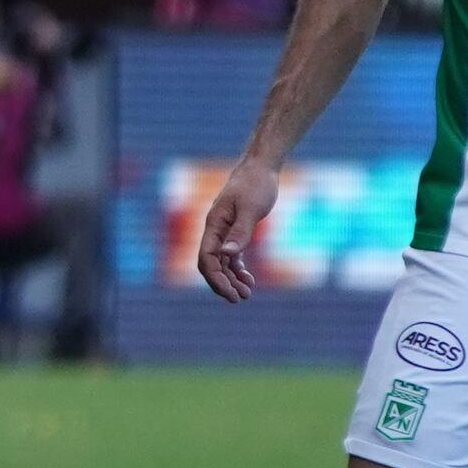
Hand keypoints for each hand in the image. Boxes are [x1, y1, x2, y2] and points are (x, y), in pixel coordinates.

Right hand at [194, 154, 279, 300]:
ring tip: (247, 294)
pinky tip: (248, 279)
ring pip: (221, 262)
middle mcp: (215, 230)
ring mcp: (224, 231)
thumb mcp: (251, 209)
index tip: (231, 294)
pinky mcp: (235, 230)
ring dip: (231, 279)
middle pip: (211, 264)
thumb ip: (240, 232)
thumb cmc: (255, 185)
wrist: (260, 168)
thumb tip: (227, 255)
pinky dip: (237, 269)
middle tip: (241, 299)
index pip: (207, 258)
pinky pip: (231, 256)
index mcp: (214, 224)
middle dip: (223, 283)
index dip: (216, 278)